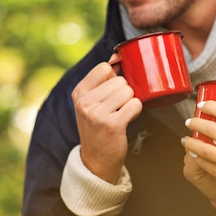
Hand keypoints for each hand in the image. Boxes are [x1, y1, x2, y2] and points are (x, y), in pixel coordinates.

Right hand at [71, 54, 141, 182]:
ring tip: (121, 114)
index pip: (104, 68)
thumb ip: (103, 79)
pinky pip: (135, 104)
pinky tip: (126, 119)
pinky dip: (136, 111)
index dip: (115, 76)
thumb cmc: (98, 127)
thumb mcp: (93, 102)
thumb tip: (117, 55)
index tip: (113, 90)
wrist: (96, 160)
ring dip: (131, 102)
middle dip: (125, 92)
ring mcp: (97, 114)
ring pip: (129, 91)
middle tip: (117, 107)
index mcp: (79, 92)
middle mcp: (85, 102)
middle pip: (120, 80)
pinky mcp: (112, 124)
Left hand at [182, 100, 215, 196]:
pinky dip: (198, 160)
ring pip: (206, 150)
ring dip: (191, 144)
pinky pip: (209, 167)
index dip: (211, 107)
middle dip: (196, 124)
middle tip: (189, 122)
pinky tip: (193, 155)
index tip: (202, 105)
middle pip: (212, 130)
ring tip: (185, 140)